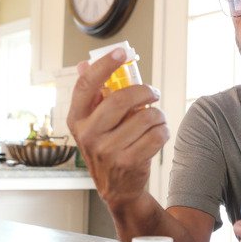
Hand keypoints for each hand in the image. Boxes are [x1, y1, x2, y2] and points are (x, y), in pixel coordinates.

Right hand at [66, 48, 168, 208]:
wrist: (117, 189)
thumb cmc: (108, 148)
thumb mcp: (94, 124)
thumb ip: (94, 96)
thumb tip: (85, 63)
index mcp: (77, 119)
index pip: (86, 85)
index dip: (105, 65)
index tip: (122, 52)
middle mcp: (88, 135)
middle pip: (122, 98)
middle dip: (145, 91)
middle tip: (153, 92)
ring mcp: (107, 150)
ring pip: (145, 117)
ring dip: (157, 115)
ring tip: (155, 119)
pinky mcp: (128, 162)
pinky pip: (156, 134)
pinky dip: (163, 130)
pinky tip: (158, 133)